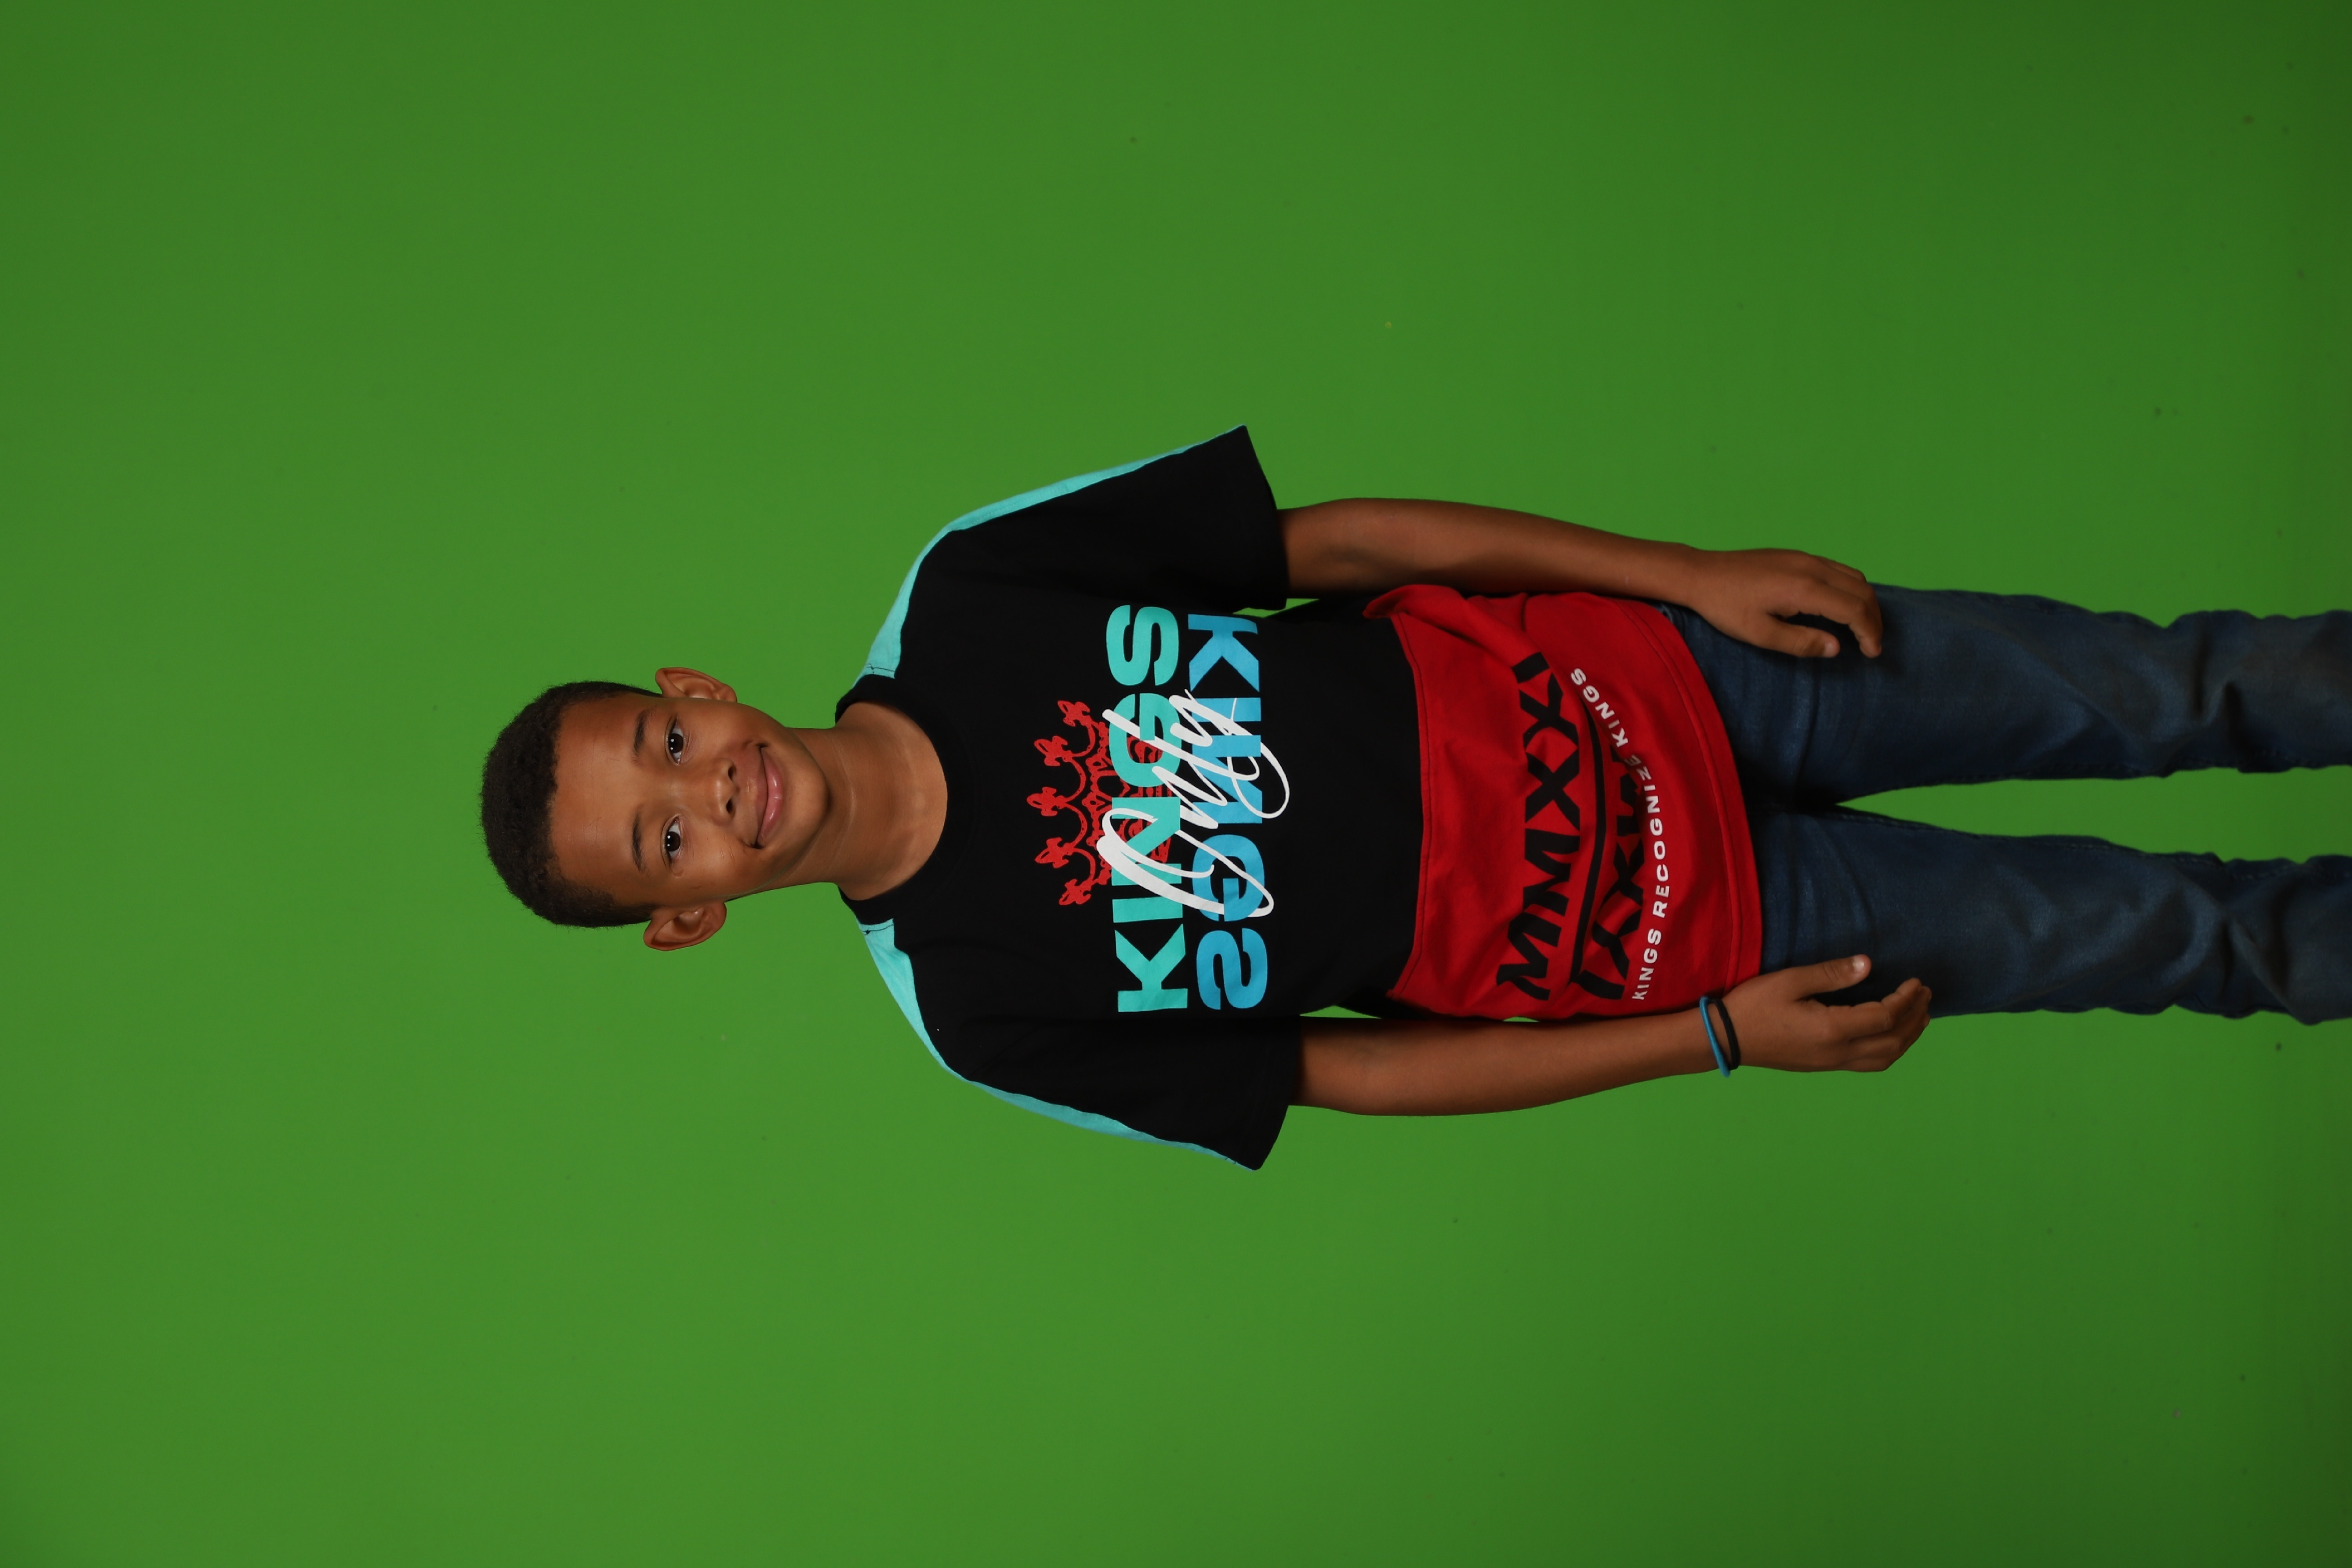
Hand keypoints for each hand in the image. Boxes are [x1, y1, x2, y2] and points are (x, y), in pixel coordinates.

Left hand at [1686, 548, 1884, 658]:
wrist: (1701, 574)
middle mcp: (1811, 567)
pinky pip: (1838, 569)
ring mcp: (1806, 558)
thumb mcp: (1760, 634)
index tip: (1872, 653)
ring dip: (1864, 602)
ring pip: (1854, 577)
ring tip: (1862, 628)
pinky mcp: (1798, 555)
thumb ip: (1801, 642)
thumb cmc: (1726, 607)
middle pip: (1862, 590)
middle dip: (1873, 619)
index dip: (1869, 633)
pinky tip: (1842, 606)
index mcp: (1805, 588)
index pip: (1855, 609)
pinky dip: (1851, 588)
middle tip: (1871, 644)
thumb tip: (1836, 647)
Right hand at [1720, 955, 1929, 1071]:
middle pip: (1893, 1042)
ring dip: (1908, 1038)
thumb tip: (1868, 964)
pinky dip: (1890, 1049)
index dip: (1906, 999)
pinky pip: (1869, 1063)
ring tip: (1919, 1017)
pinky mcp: (1824, 1066)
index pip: (1885, 1017)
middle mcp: (1838, 1052)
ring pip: (1884, 1058)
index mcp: (1832, 1030)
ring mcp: (1831, 1063)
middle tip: (1925, 995)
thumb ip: (1831, 974)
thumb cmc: (1754, 1006)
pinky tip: (1890, 1035)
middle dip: (1915, 1019)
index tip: (1915, 981)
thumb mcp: (1790, 981)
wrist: (1726, 1039)